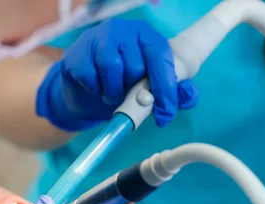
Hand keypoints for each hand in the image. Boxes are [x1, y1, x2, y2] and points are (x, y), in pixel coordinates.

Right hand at [36, 19, 198, 130]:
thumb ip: (173, 92)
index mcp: (146, 35)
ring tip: (111, 93)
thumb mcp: (149, 89)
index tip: (165, 112)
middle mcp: (122, 30)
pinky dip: (94, 90)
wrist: (83, 90)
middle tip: (128, 95)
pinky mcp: (76, 53)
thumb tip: (188, 94)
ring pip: (112, 70)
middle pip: (135, 66)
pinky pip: (90, 77)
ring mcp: (97, 38)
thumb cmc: (122, 85)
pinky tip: (94, 87)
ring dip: (113, 92)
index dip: (165, 86)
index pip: (160, 56)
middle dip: (133, 90)